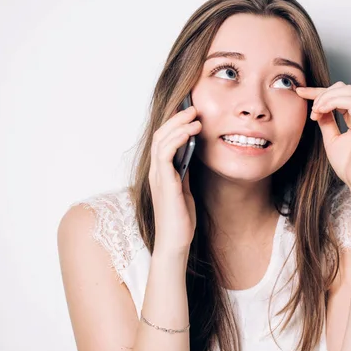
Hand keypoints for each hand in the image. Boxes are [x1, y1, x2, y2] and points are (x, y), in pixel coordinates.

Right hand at [148, 105, 201, 254]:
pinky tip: (190, 133)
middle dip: (176, 118)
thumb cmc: (180, 220)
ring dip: (178, 125)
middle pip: (160, 135)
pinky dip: (177, 139)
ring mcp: (158, 177)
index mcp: (161, 172)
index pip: (163, 140)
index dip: (174, 124)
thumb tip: (191, 152)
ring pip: (161, 140)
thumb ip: (184, 171)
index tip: (189, 113)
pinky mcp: (164, 183)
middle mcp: (156, 171)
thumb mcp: (185, 189)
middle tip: (193, 108)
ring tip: (195, 116)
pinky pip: (165, 154)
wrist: (175, 243)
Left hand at [295, 81, 350, 190]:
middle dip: (321, 93)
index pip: (338, 94)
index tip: (299, 92)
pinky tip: (321, 111)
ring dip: (325, 97)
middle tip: (310, 110)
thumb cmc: (349, 165)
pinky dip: (332, 102)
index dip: (317, 91)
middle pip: (342, 87)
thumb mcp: (331, 139)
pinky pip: (350, 101)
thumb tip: (318, 110)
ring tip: (315, 112)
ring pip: (346, 90)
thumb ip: (326, 122)